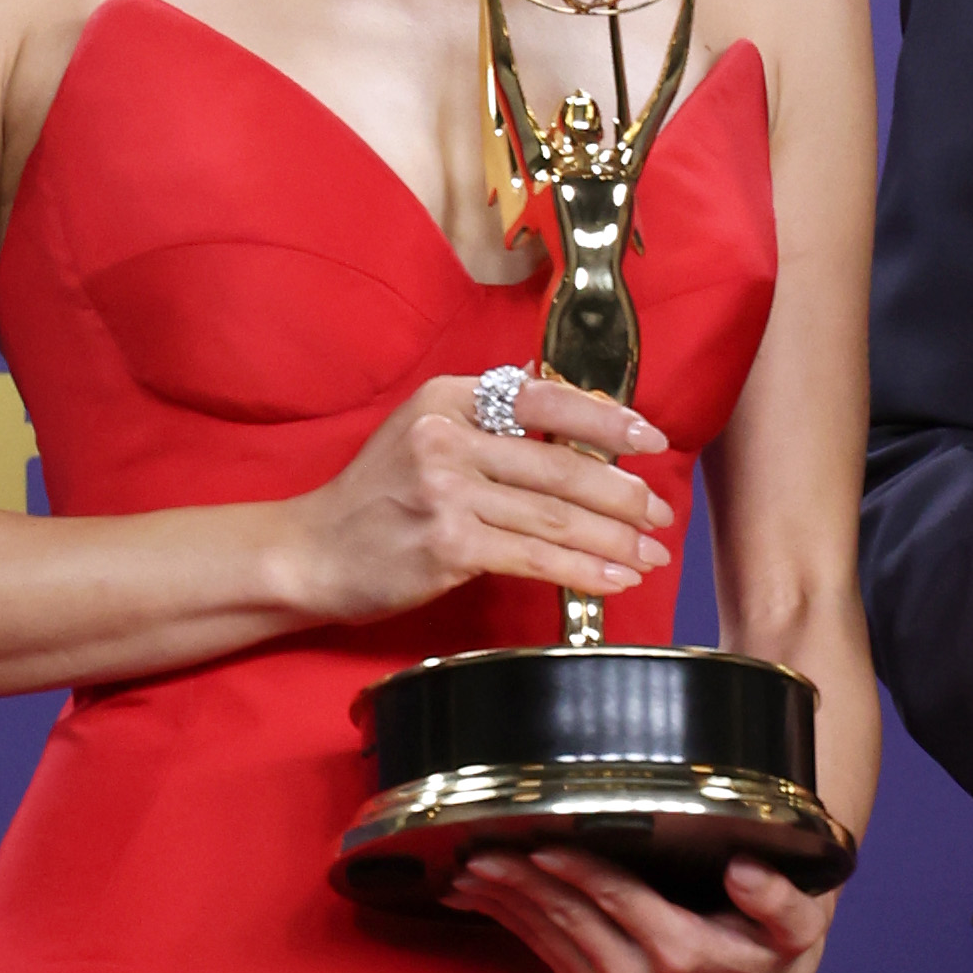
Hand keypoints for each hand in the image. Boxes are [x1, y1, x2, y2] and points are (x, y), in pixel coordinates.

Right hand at [286, 370, 666, 628]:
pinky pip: (535, 558)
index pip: (543, 398)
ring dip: (614, 540)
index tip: (651, 440)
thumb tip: (555, 393)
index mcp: (447, 398)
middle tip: (661, 515)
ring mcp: (447, 492)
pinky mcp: (448, 545)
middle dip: (624, 494)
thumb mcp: (420, 431)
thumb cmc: (373, 499)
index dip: (606, 419)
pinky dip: (583, 571)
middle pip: (560, 464)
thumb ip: (485, 414)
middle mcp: (448, 438)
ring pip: (555, 516)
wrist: (311, 551)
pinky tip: (613, 579)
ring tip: (651, 555)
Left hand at [450, 849, 832, 972]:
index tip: (539, 843)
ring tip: (469, 869)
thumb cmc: (772, 944)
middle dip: (521, 883)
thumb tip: (744, 871)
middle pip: (569, 919)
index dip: (577, 870)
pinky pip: (544, 954)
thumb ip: (779, 900)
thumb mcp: (798, 924)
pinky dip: (512, 923)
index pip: (617, 901)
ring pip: (547, 938)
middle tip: (481, 849)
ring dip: (505, 903)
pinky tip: (483, 898)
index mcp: (682, 957)